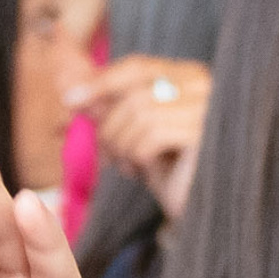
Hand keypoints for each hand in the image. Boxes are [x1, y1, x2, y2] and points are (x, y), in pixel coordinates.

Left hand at [72, 57, 211, 217]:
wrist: (197, 210)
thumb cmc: (166, 171)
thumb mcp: (133, 134)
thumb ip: (108, 109)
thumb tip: (72, 93)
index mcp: (188, 77)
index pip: (137, 66)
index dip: (101, 82)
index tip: (69, 100)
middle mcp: (204, 85)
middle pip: (134, 90)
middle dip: (110, 125)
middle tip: (108, 155)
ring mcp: (208, 107)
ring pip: (139, 112)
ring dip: (122, 145)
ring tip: (129, 167)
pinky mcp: (205, 133)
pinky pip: (152, 134)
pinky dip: (137, 156)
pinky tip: (142, 172)